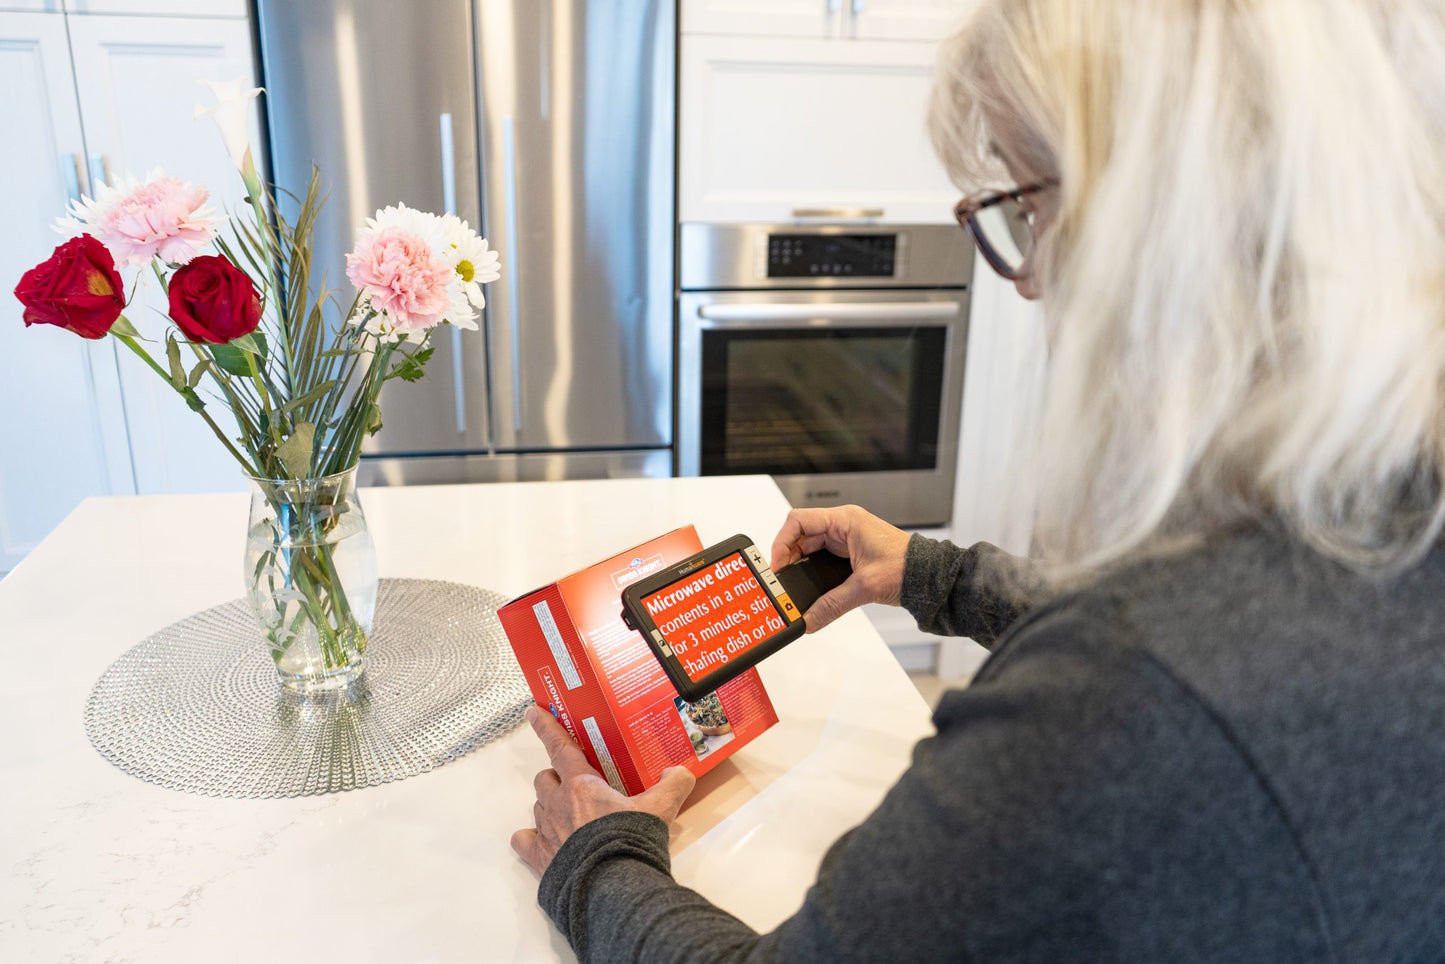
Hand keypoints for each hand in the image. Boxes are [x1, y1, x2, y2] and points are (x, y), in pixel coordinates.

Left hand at [510, 706, 696, 875]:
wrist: (611, 883)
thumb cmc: (629, 840)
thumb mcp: (660, 807)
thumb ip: (674, 783)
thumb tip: (680, 772)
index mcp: (581, 785)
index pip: (560, 747)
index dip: (547, 728)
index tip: (534, 712)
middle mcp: (558, 803)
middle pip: (545, 778)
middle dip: (556, 777)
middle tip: (574, 784)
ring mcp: (546, 830)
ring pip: (537, 806)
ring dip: (548, 805)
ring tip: (567, 815)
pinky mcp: (540, 857)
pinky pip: (523, 841)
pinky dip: (529, 838)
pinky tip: (540, 841)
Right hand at [770, 505, 910, 632]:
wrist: (930, 577)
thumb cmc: (907, 567)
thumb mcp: (865, 587)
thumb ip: (832, 605)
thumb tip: (808, 620)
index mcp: (845, 520)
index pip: (799, 521)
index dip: (782, 543)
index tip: (777, 567)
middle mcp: (843, 525)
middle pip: (801, 535)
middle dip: (788, 558)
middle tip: (782, 581)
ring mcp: (847, 538)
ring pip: (810, 547)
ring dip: (800, 565)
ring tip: (793, 585)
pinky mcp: (851, 552)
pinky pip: (822, 558)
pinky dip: (812, 571)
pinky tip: (810, 586)